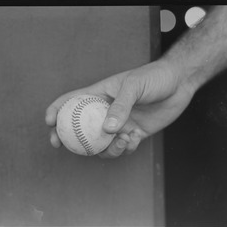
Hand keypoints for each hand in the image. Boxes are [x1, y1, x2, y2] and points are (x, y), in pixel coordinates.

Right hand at [45, 59, 194, 157]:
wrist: (179, 83)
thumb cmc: (154, 78)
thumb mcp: (134, 86)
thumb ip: (120, 107)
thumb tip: (106, 130)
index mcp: (100, 95)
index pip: (72, 101)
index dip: (56, 110)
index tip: (48, 122)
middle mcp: (106, 111)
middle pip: (80, 127)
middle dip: (66, 137)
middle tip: (59, 146)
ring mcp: (119, 124)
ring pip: (101, 144)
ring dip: (107, 149)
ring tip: (123, 141)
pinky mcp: (133, 134)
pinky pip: (123, 147)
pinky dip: (126, 148)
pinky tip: (136, 138)